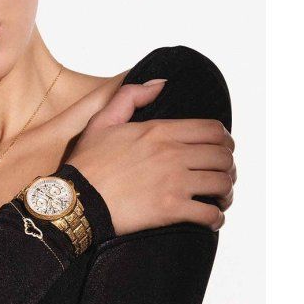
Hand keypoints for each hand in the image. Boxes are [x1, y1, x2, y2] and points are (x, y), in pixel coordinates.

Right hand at [67, 81, 235, 236]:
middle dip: (228, 168)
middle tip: (221, 177)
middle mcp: (172, 154)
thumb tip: (160, 84)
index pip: (213, 130)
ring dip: (226, 193)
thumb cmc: (87, 164)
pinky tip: (211, 219)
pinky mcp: (171, 209)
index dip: (225, 142)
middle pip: (223, 157)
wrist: (75, 199)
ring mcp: (174, 182)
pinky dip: (216, 218)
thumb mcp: (103, 121)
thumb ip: (131, 96)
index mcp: (160, 131)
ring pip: (222, 184)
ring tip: (219, 200)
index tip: (221, 151)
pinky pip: (210, 214)